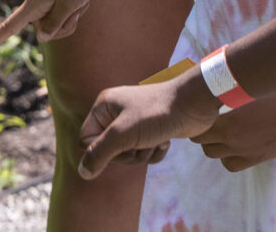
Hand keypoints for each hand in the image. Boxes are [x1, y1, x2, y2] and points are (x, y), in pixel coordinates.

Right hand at [0, 0, 118, 52]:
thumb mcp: (70, 5)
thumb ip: (54, 24)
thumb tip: (41, 37)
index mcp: (34, 1)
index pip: (11, 25)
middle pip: (44, 28)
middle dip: (64, 26)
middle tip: (79, 11)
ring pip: (53, 19)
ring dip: (70, 16)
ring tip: (81, 0)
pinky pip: (58, 8)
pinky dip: (71, 7)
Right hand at [76, 72, 217, 179]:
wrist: (193, 105)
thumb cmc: (156, 114)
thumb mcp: (123, 134)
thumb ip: (99, 153)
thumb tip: (82, 172)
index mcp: (103, 107)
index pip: (86, 140)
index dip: (101, 150)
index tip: (120, 144)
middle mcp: (115, 113)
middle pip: (108, 151)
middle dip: (128, 153)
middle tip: (141, 141)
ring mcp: (133, 121)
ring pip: (127, 154)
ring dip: (143, 153)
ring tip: (156, 139)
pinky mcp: (150, 130)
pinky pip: (143, 153)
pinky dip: (154, 152)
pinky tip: (164, 141)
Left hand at [193, 86, 275, 170]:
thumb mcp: (252, 85)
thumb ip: (230, 88)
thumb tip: (213, 77)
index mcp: (230, 121)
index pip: (197, 125)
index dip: (195, 115)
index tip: (197, 104)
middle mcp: (234, 140)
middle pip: (201, 141)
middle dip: (201, 128)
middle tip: (207, 114)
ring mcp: (246, 152)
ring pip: (214, 154)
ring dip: (213, 142)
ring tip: (220, 127)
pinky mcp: (258, 158)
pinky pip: (232, 164)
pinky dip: (228, 155)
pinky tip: (235, 140)